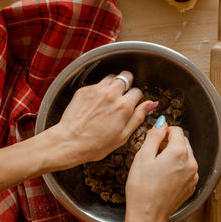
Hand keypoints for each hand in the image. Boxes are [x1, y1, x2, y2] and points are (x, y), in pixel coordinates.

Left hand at [41, 71, 157, 170]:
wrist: (69, 142)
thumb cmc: (95, 144)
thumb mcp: (123, 135)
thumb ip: (138, 117)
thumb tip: (151, 105)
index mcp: (124, 106)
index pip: (137, 92)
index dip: (135, 99)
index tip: (131, 104)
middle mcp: (112, 94)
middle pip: (126, 77)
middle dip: (126, 85)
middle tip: (122, 96)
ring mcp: (97, 90)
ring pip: (112, 77)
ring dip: (113, 85)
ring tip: (108, 98)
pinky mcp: (84, 90)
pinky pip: (96, 84)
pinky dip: (99, 90)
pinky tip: (95, 103)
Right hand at [124, 119, 197, 221]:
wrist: (147, 215)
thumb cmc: (142, 188)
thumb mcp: (143, 156)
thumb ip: (154, 136)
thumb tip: (161, 123)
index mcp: (179, 152)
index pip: (176, 130)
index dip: (163, 131)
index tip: (154, 138)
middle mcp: (191, 163)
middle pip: (183, 142)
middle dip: (169, 143)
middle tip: (153, 154)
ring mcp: (192, 176)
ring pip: (186, 155)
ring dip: (174, 155)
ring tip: (157, 167)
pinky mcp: (190, 186)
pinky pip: (186, 169)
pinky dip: (177, 168)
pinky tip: (163, 177)